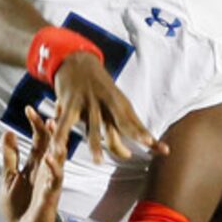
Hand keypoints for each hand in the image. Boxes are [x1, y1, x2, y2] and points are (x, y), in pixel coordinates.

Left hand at [2, 108, 65, 221]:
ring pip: (58, 157)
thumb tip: (8, 132)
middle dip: (55, 125)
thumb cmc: (19, 206)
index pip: (39, 138)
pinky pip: (55, 180)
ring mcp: (50, 181)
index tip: (29, 109)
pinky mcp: (50, 195)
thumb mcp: (10, 176)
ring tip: (55, 125)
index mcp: (36, 163)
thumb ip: (10, 155)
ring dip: (57, 141)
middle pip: (53, 143)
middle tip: (59, 105)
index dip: (35, 124)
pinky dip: (54, 168)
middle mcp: (46, 169)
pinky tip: (51, 157)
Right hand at [51, 54, 166, 165]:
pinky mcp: (70, 103)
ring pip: (93, 128)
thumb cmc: (98, 85)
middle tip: (131, 155)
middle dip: (127, 138)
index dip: (147, 137)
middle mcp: (106, 103)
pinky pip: (65, 123)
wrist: (76, 60)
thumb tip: (144, 138)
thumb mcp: (114, 98)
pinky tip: (59, 150)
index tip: (162, 150)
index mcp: (119, 103)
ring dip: (95, 146)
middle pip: (120, 125)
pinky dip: (61, 137)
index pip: (135, 123)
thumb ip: (124, 119)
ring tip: (99, 162)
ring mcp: (88, 103)